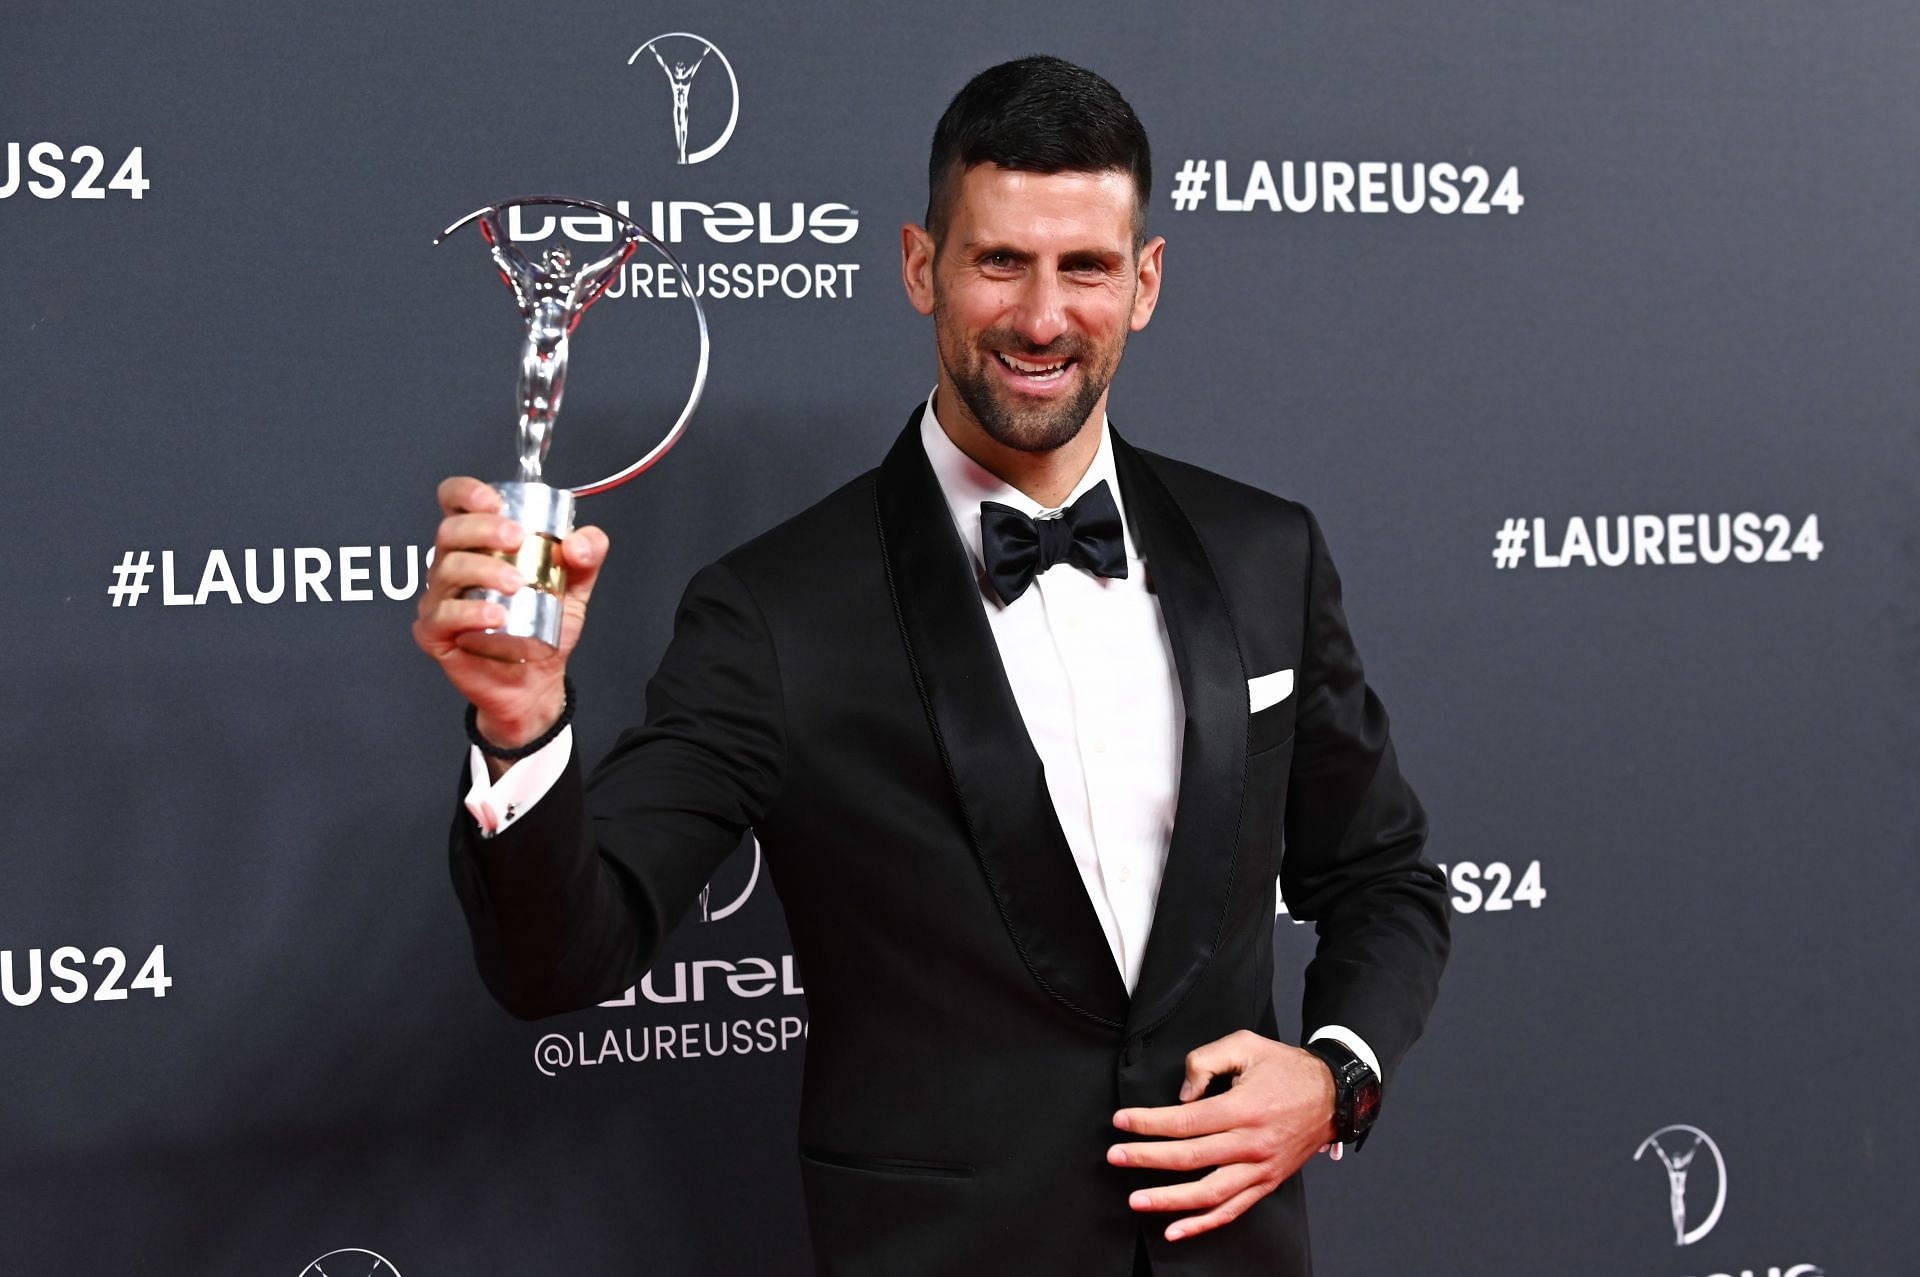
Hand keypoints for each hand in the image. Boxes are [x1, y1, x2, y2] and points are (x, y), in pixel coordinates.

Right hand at [412, 476, 610, 747]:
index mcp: (478, 544)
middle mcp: (453, 565)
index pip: (455, 502)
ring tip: (518, 584)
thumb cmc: (543, 626)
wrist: (536, 680)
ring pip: (447, 569)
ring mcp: (440, 598)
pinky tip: (497, 616)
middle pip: (450, 530)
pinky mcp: (435, 632)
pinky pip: (443, 614)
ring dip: (484, 569)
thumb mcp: (575, 586)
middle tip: (517, 539)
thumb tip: (578, 543)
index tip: (492, 501)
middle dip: (483, 528)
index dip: (466, 492)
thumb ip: (587, 557)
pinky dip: (471, 612)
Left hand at [1108, 1030, 1335, 1242]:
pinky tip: (1176, 1230)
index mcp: (1244, 1108)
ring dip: (1169, 1200)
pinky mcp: (1266, 1183)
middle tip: (1115, 1156)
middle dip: (1147, 1158)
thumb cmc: (1286, 1068)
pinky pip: (1232, 1209)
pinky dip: (1203, 1224)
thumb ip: (1206, 1061)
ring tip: (1137, 1200)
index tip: (1121, 1122)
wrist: (1333, 1095)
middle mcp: (1252, 1143)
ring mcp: (1260, 1168)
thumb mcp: (1245, 1044)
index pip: (1186, 1120)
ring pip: (1209, 1193)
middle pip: (1191, 1157)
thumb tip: (1181, 1093)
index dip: (1149, 1122)